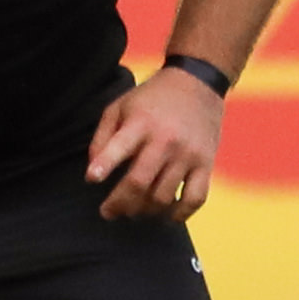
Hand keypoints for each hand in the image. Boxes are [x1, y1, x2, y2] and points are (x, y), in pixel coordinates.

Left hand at [88, 66, 224, 220]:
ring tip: (133, 212)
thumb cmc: (151, 99)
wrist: (198, 83)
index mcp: (140, 124)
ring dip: (145, 211)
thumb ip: (102, 138)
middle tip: (108, 212)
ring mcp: (188, 154)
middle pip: (139, 182)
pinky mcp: (207, 163)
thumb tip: (93, 173)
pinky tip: (167, 216)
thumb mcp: (119, 107)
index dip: (104, 165)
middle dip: (120, 204)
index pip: (119, 147)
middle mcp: (165, 140)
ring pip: (164, 196)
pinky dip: (181, 213)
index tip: (91, 179)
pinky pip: (196, 198)